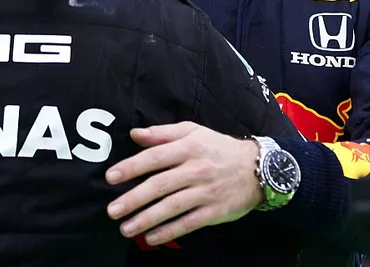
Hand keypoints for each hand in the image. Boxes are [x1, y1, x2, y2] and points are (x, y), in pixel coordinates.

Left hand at [105, 122, 263, 245]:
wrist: (258, 168)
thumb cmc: (218, 147)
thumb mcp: (193, 131)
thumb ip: (162, 133)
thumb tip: (135, 134)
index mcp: (188, 147)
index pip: (155, 157)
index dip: (131, 167)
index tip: (111, 177)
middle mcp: (196, 169)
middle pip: (160, 185)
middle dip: (134, 199)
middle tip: (112, 210)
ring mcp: (206, 192)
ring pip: (172, 207)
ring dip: (146, 219)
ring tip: (125, 228)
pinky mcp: (215, 211)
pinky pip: (188, 223)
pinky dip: (169, 231)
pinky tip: (151, 238)